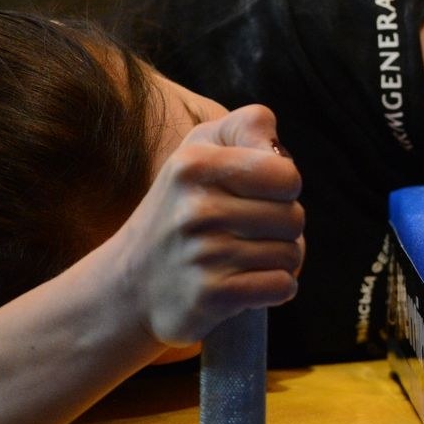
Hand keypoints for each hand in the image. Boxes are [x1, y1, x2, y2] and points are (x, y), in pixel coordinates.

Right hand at [103, 105, 303, 349]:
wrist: (129, 283)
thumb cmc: (182, 206)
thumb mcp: (202, 150)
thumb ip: (248, 127)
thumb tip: (276, 146)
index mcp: (194, 164)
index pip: (286, 175)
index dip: (285, 186)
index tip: (262, 193)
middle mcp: (195, 208)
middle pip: (294, 217)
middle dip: (284, 227)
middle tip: (249, 231)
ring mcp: (202, 255)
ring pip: (291, 254)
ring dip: (279, 259)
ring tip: (244, 257)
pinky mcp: (209, 296)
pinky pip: (282, 286)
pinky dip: (277, 287)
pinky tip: (249, 283)